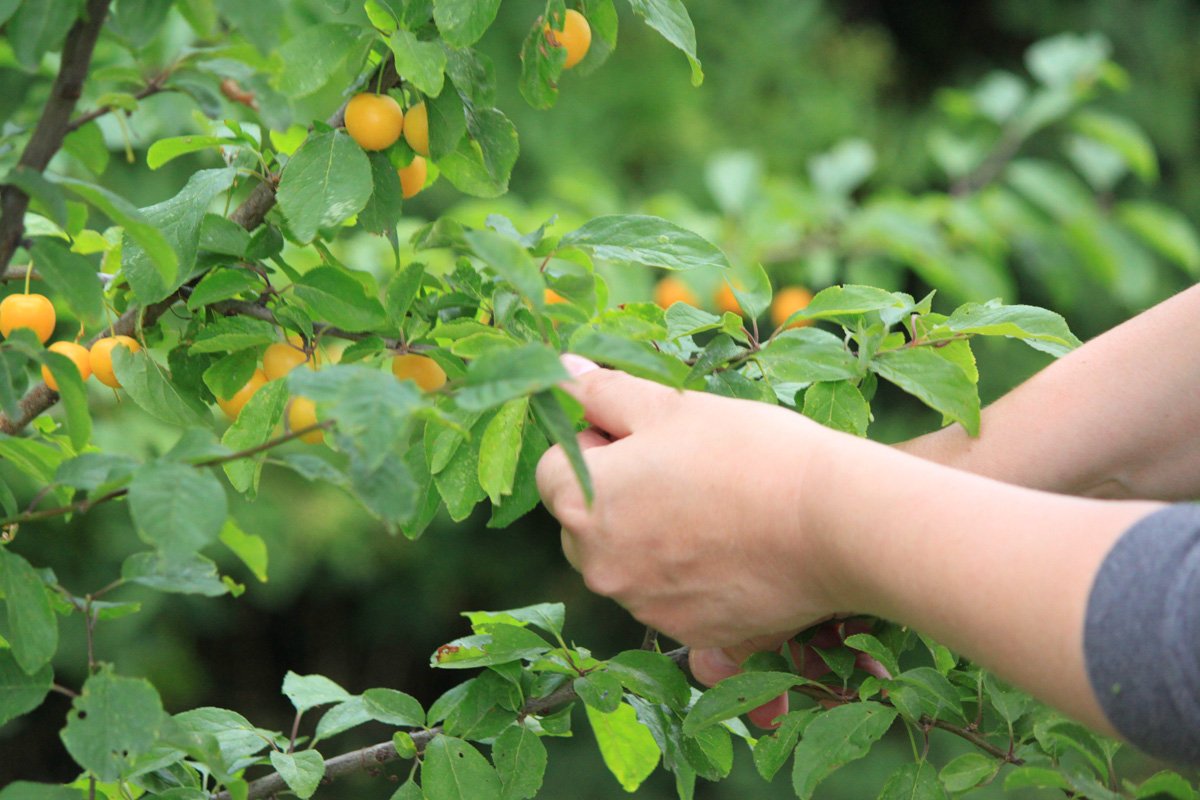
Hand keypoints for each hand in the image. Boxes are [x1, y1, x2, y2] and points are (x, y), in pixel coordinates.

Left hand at [535, 356, 849, 722]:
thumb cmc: (747, 452)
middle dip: (617, 493)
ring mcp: (644, 607)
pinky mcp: (691, 633)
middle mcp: (600, 567)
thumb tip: (560, 370)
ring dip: (651, 534)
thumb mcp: (669, 405)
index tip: (645, 433)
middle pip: (584, 520)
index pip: (552, 468)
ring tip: (717, 505)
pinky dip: (688, 574)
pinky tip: (735, 545)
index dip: (594, 441)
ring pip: (628, 560)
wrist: (834, 523)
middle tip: (683, 467)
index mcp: (583, 505)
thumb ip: (604, 391)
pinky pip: (670, 597)